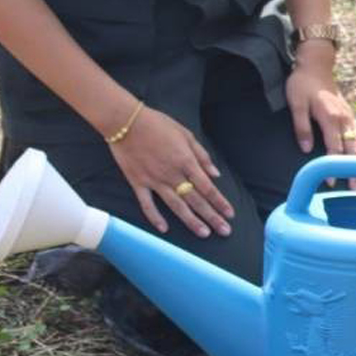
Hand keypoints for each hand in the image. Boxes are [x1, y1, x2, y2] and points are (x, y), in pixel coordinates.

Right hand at [107, 103, 234, 239]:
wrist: (125, 122)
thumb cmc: (158, 124)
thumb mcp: (186, 135)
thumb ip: (202, 156)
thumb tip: (215, 174)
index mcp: (186, 162)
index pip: (207, 187)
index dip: (220, 202)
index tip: (230, 214)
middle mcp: (172, 174)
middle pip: (196, 200)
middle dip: (212, 216)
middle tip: (225, 231)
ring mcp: (154, 180)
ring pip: (176, 206)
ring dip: (191, 221)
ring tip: (204, 233)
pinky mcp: (137, 182)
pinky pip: (147, 204)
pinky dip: (155, 217)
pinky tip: (164, 229)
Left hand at [287, 42, 355, 156]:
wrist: (316, 65)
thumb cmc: (302, 84)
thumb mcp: (296, 104)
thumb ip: (301, 127)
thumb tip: (305, 149)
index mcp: (331, 117)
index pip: (334, 147)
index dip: (334, 166)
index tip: (333, 182)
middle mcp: (344, 119)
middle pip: (353, 150)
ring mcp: (349, 117)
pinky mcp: (349, 116)